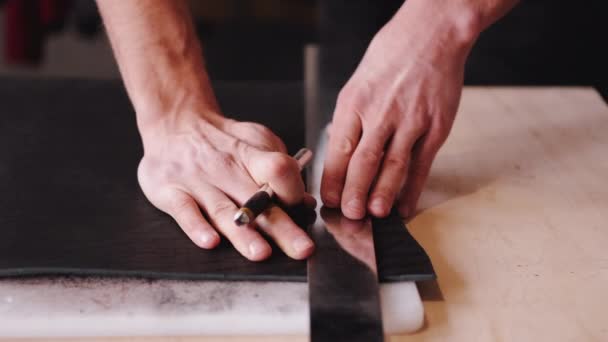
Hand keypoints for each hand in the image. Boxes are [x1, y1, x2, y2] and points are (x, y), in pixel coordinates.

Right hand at [137, 111, 315, 260]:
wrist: (174, 122)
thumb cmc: (222, 141)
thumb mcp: (255, 141)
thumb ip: (279, 170)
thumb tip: (306, 203)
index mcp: (251, 155)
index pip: (279, 170)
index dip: (293, 191)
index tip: (302, 211)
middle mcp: (225, 168)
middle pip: (258, 200)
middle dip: (282, 228)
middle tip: (302, 249)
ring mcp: (197, 180)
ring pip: (223, 211)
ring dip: (243, 233)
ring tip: (260, 252)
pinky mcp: (170, 191)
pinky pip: (184, 211)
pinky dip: (196, 227)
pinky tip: (210, 241)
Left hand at [321, 2, 479, 218]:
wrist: (431, 35)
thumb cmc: (391, 56)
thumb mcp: (358, 83)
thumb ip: (351, 119)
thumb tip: (341, 152)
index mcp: (354, 103)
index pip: (338, 150)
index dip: (332, 179)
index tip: (329, 199)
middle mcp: (380, 114)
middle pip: (363, 162)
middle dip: (354, 193)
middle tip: (350, 215)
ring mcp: (410, 121)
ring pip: (393, 166)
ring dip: (383, 194)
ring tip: (375, 214)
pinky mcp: (435, 127)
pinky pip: (422, 164)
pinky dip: (413, 188)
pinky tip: (406, 205)